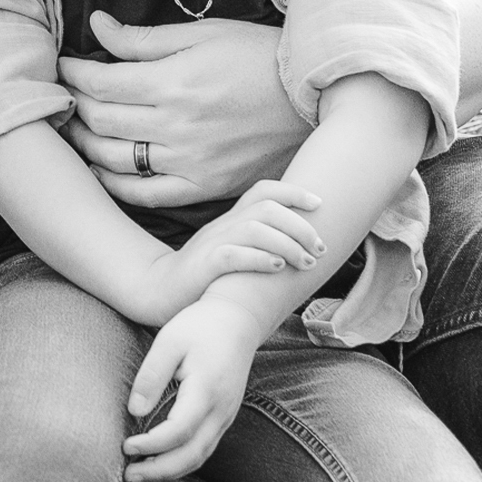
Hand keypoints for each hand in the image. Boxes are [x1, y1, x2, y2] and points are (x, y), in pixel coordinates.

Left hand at [60, 14, 306, 207]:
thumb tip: (98, 25)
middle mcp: (177, 126)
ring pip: (115, 159)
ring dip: (86, 143)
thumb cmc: (258, 57)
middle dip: (76, 105)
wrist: (312, 97)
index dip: (75, 74)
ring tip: (78, 128)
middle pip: (101, 121)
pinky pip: (147, 195)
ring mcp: (191, 161)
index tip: (67, 66)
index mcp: (175, 82)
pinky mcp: (206, 186)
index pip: (102, 83)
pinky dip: (116, 185)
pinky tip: (102, 168)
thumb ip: (144, 38)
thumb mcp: (203, 34)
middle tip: (69, 94)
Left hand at [123, 297, 268, 481]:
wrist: (239, 320)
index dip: (151, 445)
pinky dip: (182, 461)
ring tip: (139, 477)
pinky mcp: (224, 417)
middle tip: (128, 477)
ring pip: (200, 457)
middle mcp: (221, 410)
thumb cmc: (200, 326)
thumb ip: (152, 376)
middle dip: (160, 471)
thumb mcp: (170, 341)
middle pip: (192, 455)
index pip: (179, 431)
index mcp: (206, 391)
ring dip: (170, 471)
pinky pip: (204, 448)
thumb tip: (134, 411)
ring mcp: (226, 416)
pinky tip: (160, 462)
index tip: (126, 446)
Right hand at [139, 181, 322, 319]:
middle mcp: (223, 226)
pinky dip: (260, 259)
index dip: (294, 192)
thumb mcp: (233, 249)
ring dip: (288, 244)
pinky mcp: (204, 266)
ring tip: (307, 262)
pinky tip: (278, 268)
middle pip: (266, 208)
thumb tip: (301, 246)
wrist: (160, 291)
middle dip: (301, 225)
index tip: (319, 204)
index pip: (263, 190)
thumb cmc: (206, 275)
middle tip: (320, 248)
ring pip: (254, 229)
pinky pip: (233, 255)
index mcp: (231, 219)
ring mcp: (212, 243)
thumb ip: (258, 242)